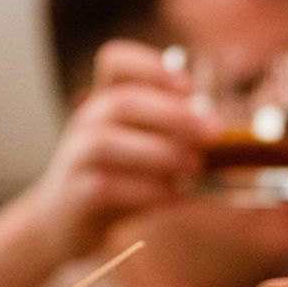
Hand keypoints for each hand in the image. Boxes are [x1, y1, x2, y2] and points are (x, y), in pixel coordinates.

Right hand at [0, 41, 207, 286]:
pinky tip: (174, 197)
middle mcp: (86, 122)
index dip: (150, 65)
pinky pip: (104, 186)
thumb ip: (175, 140)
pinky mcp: (73, 194)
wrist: (64, 224)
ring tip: (194, 166)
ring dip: (157, 152)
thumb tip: (223, 139)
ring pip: (106, 142)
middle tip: (212, 132)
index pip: (114, 61)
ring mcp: (74, 157)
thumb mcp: (145, 154)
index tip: (187, 84)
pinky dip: (144, 191)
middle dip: (172, 114)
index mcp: (106, 102)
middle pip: (121, 101)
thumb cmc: (116, 183)